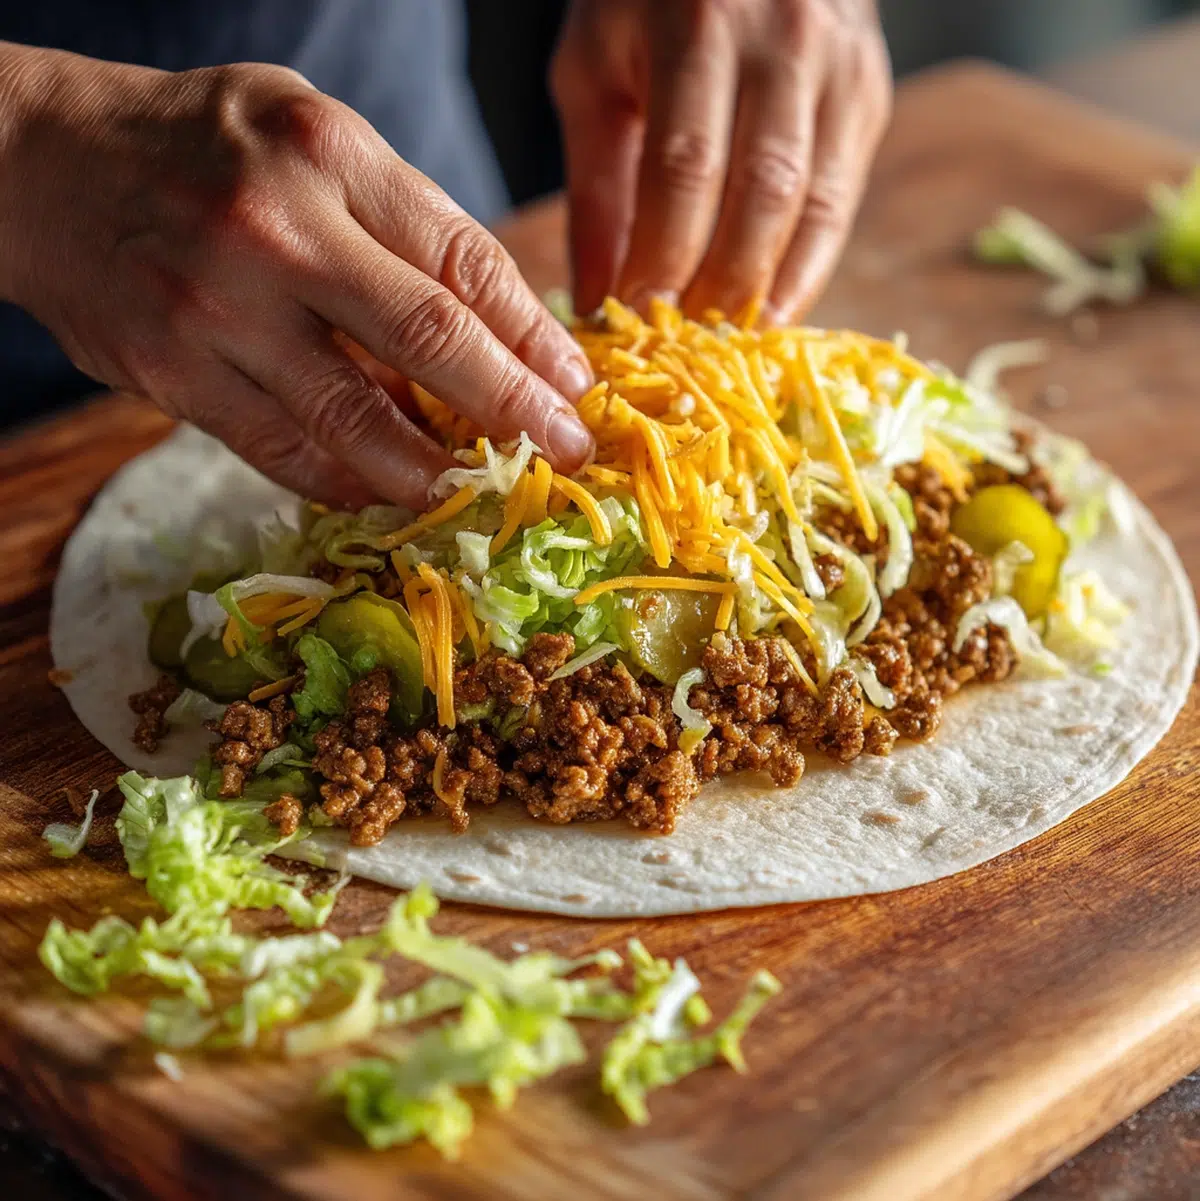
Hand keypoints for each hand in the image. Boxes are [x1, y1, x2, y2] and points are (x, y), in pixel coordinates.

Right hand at [0, 47, 594, 508]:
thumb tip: (500, 335)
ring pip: (354, 418)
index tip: (575, 388)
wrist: (47, 164)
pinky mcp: (172, 372)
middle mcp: (278, 230)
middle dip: (512, 410)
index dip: (533, 338)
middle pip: (428, 341)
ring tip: (479, 491)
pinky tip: (388, 495)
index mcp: (331, 158)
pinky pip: (282, 450)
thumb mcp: (317, 143)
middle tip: (563, 453)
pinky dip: (346, 482)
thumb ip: (403, 226)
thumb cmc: (207, 151)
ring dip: (433, 470)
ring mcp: (217, 308)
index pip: (465, 263)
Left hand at [552, 0, 891, 321]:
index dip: (664, 258)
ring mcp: (840, 66)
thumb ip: (595, 184)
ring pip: (816, 206)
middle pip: (762, 195)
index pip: (686, 168)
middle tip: (684, 353)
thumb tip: (596, 300)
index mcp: (699, 26)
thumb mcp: (595, 67)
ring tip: (731, 350)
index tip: (635, 325)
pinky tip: (773, 311)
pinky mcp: (868, 93)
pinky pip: (843, 200)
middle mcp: (784, 41)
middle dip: (720, 287)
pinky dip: (808, 267)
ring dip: (772, 290)